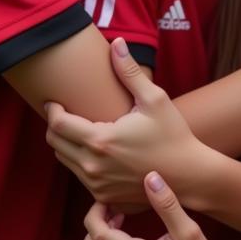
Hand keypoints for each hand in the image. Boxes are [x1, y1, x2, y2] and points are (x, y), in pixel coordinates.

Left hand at [45, 40, 216, 205]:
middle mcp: (93, 166)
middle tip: (64, 111)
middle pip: (54, 143)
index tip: (54, 101)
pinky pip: (78, 175)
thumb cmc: (173, 134)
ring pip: (63, 160)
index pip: (57, 125)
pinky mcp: (102, 196)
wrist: (188, 175)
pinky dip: (79, 160)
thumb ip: (130, 72)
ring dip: (65, 143)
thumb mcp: (154, 99)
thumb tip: (116, 43)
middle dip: (54, 125)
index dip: (52, 110)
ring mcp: (96, 185)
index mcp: (101, 141)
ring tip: (78, 127)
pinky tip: (94, 147)